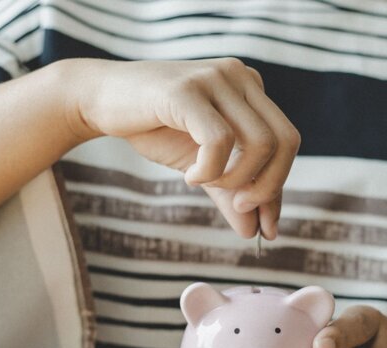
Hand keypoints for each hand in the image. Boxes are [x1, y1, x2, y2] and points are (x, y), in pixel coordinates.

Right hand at [63, 57, 299, 239]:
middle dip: (268, 187)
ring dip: (234, 178)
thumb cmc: (153, 127)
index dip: (278, 187)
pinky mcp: (187, 90)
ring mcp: (215, 79)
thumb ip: (230, 194)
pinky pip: (219, 142)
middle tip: (238, 207)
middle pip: (285, 141)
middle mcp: (240, 76)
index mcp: (250, 88)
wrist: (100, 100)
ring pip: (259, 143)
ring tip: (204, 182)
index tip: (265, 227)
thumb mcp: (201, 165)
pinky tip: (189, 175)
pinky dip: (209, 171)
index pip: (286, 141)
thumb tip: (256, 232)